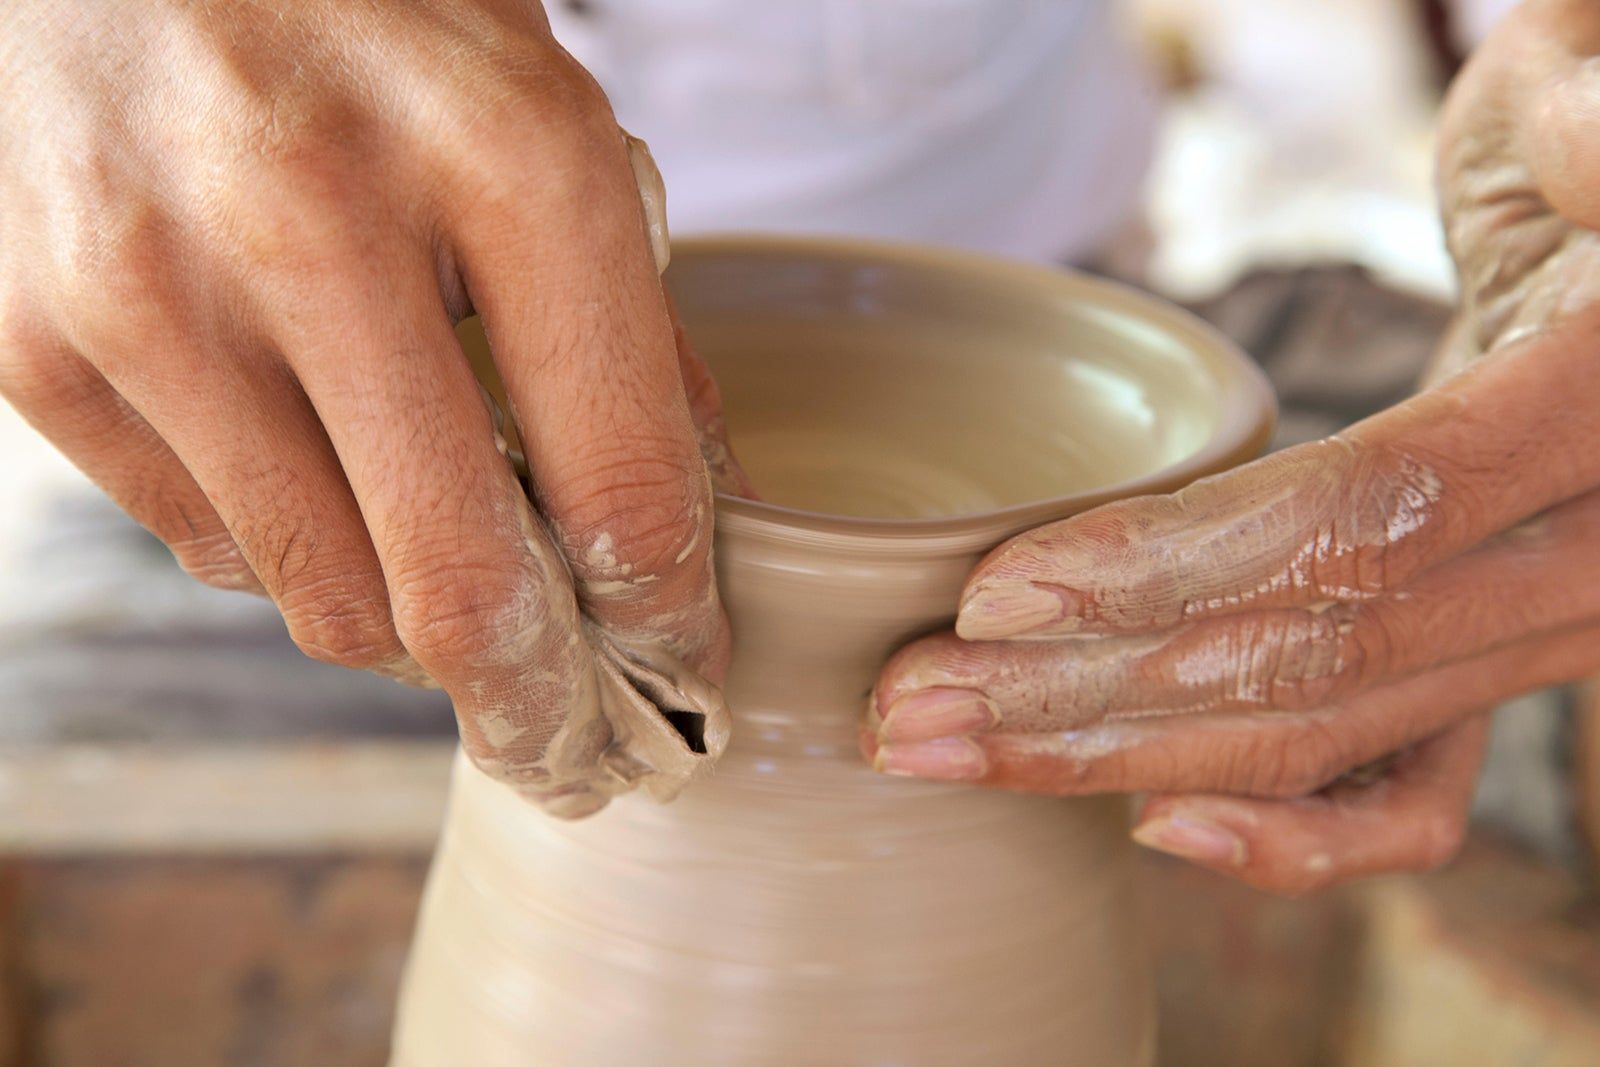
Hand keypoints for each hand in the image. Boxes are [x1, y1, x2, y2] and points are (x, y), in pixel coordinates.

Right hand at [0, 0, 739, 812]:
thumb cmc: (374, 12)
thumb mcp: (546, 119)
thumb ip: (626, 326)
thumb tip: (688, 521)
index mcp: (499, 151)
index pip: (622, 481)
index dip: (669, 619)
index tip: (681, 668)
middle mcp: (309, 220)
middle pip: (455, 588)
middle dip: (538, 707)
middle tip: (575, 748)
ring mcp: (147, 286)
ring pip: (322, 599)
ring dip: (412, 631)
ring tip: (452, 590)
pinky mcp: (32, 337)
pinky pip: (203, 543)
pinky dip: (290, 546)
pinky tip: (320, 473)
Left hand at [864, 0, 1599, 893]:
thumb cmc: (1574, 161)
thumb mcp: (1581, 104)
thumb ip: (1582, 122)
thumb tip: (1582, 134)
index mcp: (1599, 406)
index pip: (1361, 519)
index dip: (1167, 568)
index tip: (991, 597)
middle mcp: (1590, 553)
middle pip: (1311, 657)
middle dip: (1091, 697)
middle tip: (915, 712)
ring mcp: (1546, 630)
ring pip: (1326, 732)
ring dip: (1121, 759)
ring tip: (955, 753)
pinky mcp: (1496, 658)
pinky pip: (1414, 792)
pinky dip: (1294, 832)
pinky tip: (1155, 825)